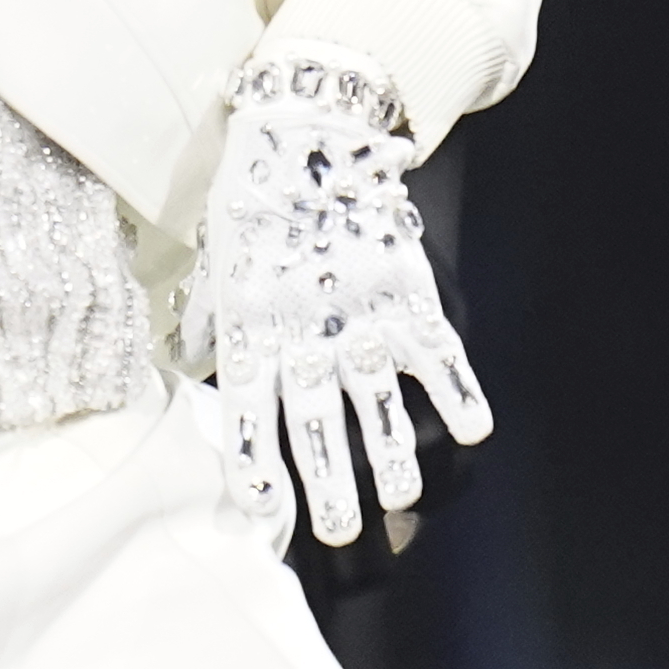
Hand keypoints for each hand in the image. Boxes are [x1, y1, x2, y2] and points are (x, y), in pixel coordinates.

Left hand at [197, 50, 489, 553]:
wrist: (311, 131)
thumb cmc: (255, 201)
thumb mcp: (216, 262)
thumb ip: (208, 320)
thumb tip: (195, 361)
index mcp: (250, 328)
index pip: (248, 413)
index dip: (256, 465)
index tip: (266, 514)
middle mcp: (305, 330)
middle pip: (316, 423)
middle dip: (330, 485)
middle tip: (344, 537)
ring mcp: (360, 312)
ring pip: (378, 401)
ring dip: (391, 456)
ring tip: (398, 502)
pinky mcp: (407, 288)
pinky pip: (438, 352)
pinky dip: (459, 392)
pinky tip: (474, 432)